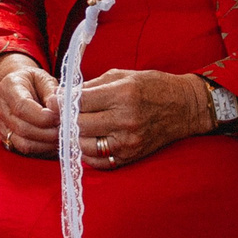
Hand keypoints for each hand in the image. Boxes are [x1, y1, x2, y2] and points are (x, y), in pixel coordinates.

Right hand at [0, 53, 59, 156]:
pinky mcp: (5, 138)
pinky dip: (42, 150)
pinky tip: (54, 143)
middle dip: (48, 133)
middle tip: (66, 131)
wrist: (17, 87)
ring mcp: (0, 125)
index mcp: (7, 88)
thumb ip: (53, 93)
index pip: (22, 107)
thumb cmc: (34, 82)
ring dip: (46, 144)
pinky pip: (24, 150)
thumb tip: (60, 108)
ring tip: (62, 138)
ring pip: (22, 144)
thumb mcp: (45, 79)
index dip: (43, 117)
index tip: (60, 118)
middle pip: (22, 128)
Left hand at [74, 69, 215, 169]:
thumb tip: (62, 95)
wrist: (185, 107)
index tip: (52, 101)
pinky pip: (99, 161)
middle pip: (79, 125)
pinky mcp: (132, 156)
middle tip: (60, 114)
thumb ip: (90, 86)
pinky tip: (87, 141)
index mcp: (122, 95)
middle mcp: (125, 120)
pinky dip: (87, 153)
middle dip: (65, 119)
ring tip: (73, 128)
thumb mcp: (121, 76)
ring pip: (85, 145)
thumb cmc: (152, 86)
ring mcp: (129, 142)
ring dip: (74, 137)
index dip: (61, 102)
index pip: (80, 102)